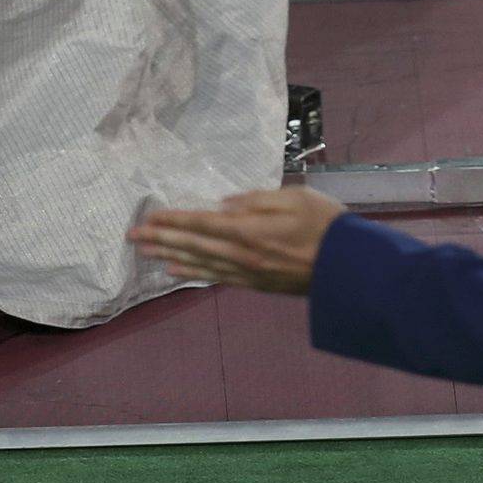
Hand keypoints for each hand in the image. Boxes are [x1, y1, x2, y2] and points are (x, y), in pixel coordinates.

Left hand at [127, 185, 344, 294]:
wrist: (350, 269)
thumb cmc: (326, 225)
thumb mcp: (294, 197)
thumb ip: (256, 200)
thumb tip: (223, 204)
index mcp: (250, 231)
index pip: (202, 224)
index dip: (173, 221)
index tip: (149, 217)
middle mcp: (243, 256)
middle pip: (194, 246)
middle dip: (162, 240)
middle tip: (132, 237)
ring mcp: (248, 274)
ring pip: (200, 265)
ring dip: (170, 257)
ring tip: (146, 254)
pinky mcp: (255, 285)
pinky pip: (216, 278)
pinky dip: (193, 275)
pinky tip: (176, 273)